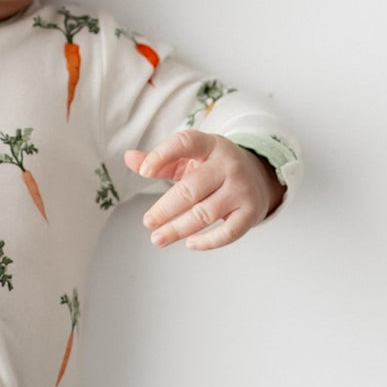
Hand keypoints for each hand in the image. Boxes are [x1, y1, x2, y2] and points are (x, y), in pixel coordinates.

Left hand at [127, 129, 283, 249]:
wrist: (258, 175)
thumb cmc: (214, 168)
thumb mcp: (190, 159)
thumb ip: (162, 161)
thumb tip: (128, 158)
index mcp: (210, 146)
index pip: (186, 143)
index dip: (163, 155)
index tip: (144, 172)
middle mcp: (228, 165)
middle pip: (191, 189)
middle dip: (166, 209)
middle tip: (148, 222)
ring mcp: (242, 189)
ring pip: (205, 213)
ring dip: (178, 229)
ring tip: (158, 238)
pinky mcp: (251, 212)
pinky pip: (228, 232)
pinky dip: (207, 241)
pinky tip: (190, 243)